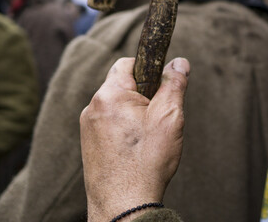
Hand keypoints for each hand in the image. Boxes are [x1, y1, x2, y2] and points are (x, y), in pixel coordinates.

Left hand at [80, 57, 189, 221]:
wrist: (124, 205)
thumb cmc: (146, 160)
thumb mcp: (170, 117)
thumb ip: (174, 85)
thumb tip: (179, 63)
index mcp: (109, 95)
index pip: (128, 64)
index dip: (149, 70)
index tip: (163, 87)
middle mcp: (92, 107)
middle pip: (123, 86)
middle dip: (144, 97)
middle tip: (160, 118)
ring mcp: (88, 127)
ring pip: (117, 108)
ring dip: (135, 115)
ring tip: (149, 139)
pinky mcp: (89, 145)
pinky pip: (110, 126)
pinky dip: (125, 131)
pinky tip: (137, 150)